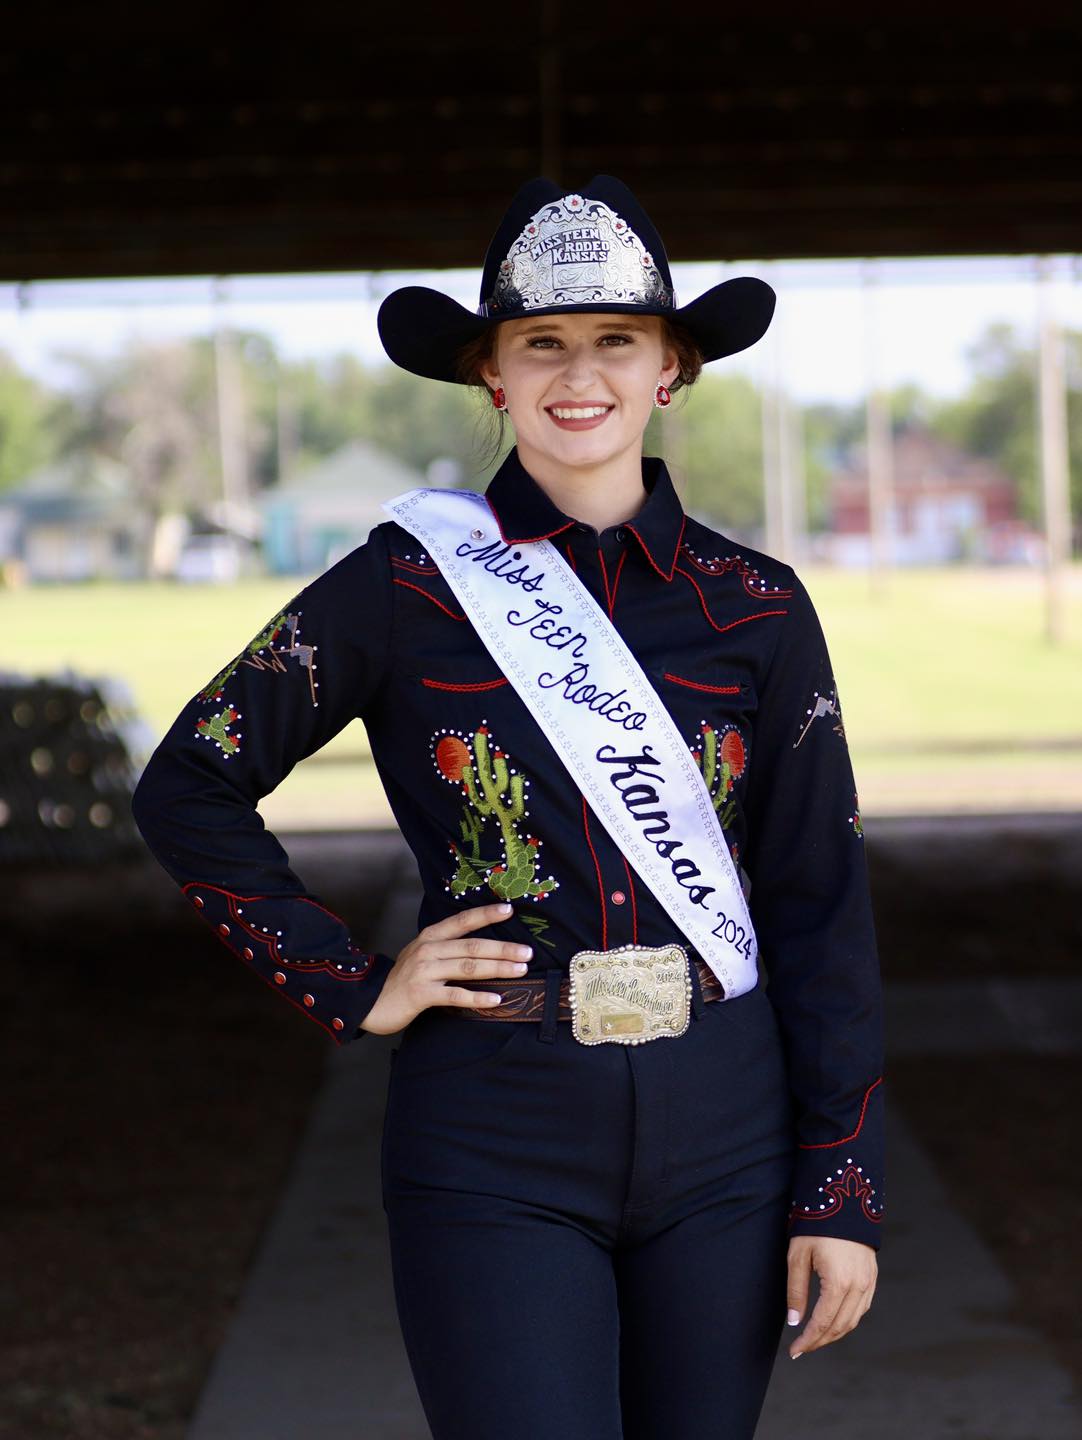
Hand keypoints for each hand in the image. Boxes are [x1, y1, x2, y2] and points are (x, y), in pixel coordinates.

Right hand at [358, 901, 531, 1035]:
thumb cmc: (402, 978)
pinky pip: (455, 995)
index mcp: (430, 936)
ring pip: (468, 967)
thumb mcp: (422, 955)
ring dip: (497, 968)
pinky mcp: (421, 994)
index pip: (463, 921)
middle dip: (503, 948)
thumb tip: (483, 947)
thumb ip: (447, 948)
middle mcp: (428, 949)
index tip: (510, 910)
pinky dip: (478, 997)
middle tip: (528, 952)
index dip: (486, 914)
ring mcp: (424, 971)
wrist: (370, 1000)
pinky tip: (496, 1000)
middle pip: (472, 946)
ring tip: (520, 970)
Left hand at [786, 1235, 876, 1357]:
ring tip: (815, 1338)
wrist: (844, 1199)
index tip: (794, 1351)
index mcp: (839, 1283)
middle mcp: (858, 1287)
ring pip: (853, 1321)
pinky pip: (862, 1308)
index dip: (808, 1340)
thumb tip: (794, 1321)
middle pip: (840, 1327)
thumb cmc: (816, 1225)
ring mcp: (869, 1282)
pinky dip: (848, 1320)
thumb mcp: (798, 1255)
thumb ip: (796, 1291)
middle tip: (801, 1348)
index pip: (823, 1323)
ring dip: (834, 1334)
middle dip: (820, 1341)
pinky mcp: (872, 1276)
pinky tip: (834, 1321)